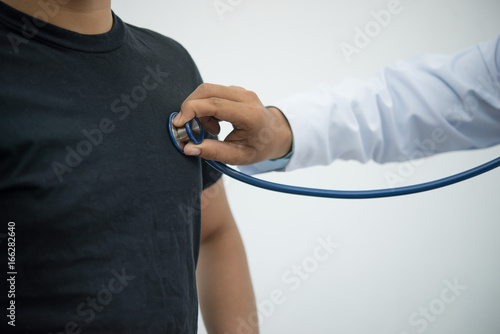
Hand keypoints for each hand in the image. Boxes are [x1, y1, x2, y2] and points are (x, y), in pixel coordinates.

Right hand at [173, 83, 292, 164]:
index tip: (178, 123)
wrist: (276, 134)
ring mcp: (241, 91)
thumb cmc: (259, 147)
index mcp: (249, 115)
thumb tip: (189, 148)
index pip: (215, 104)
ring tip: (212, 130)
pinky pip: (212, 93)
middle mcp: (246, 98)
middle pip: (207, 91)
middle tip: (190, 129)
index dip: (192, 110)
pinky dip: (205, 107)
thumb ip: (214, 152)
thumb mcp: (239, 156)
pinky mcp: (235, 90)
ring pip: (207, 90)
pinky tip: (215, 124)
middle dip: (190, 108)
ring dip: (199, 110)